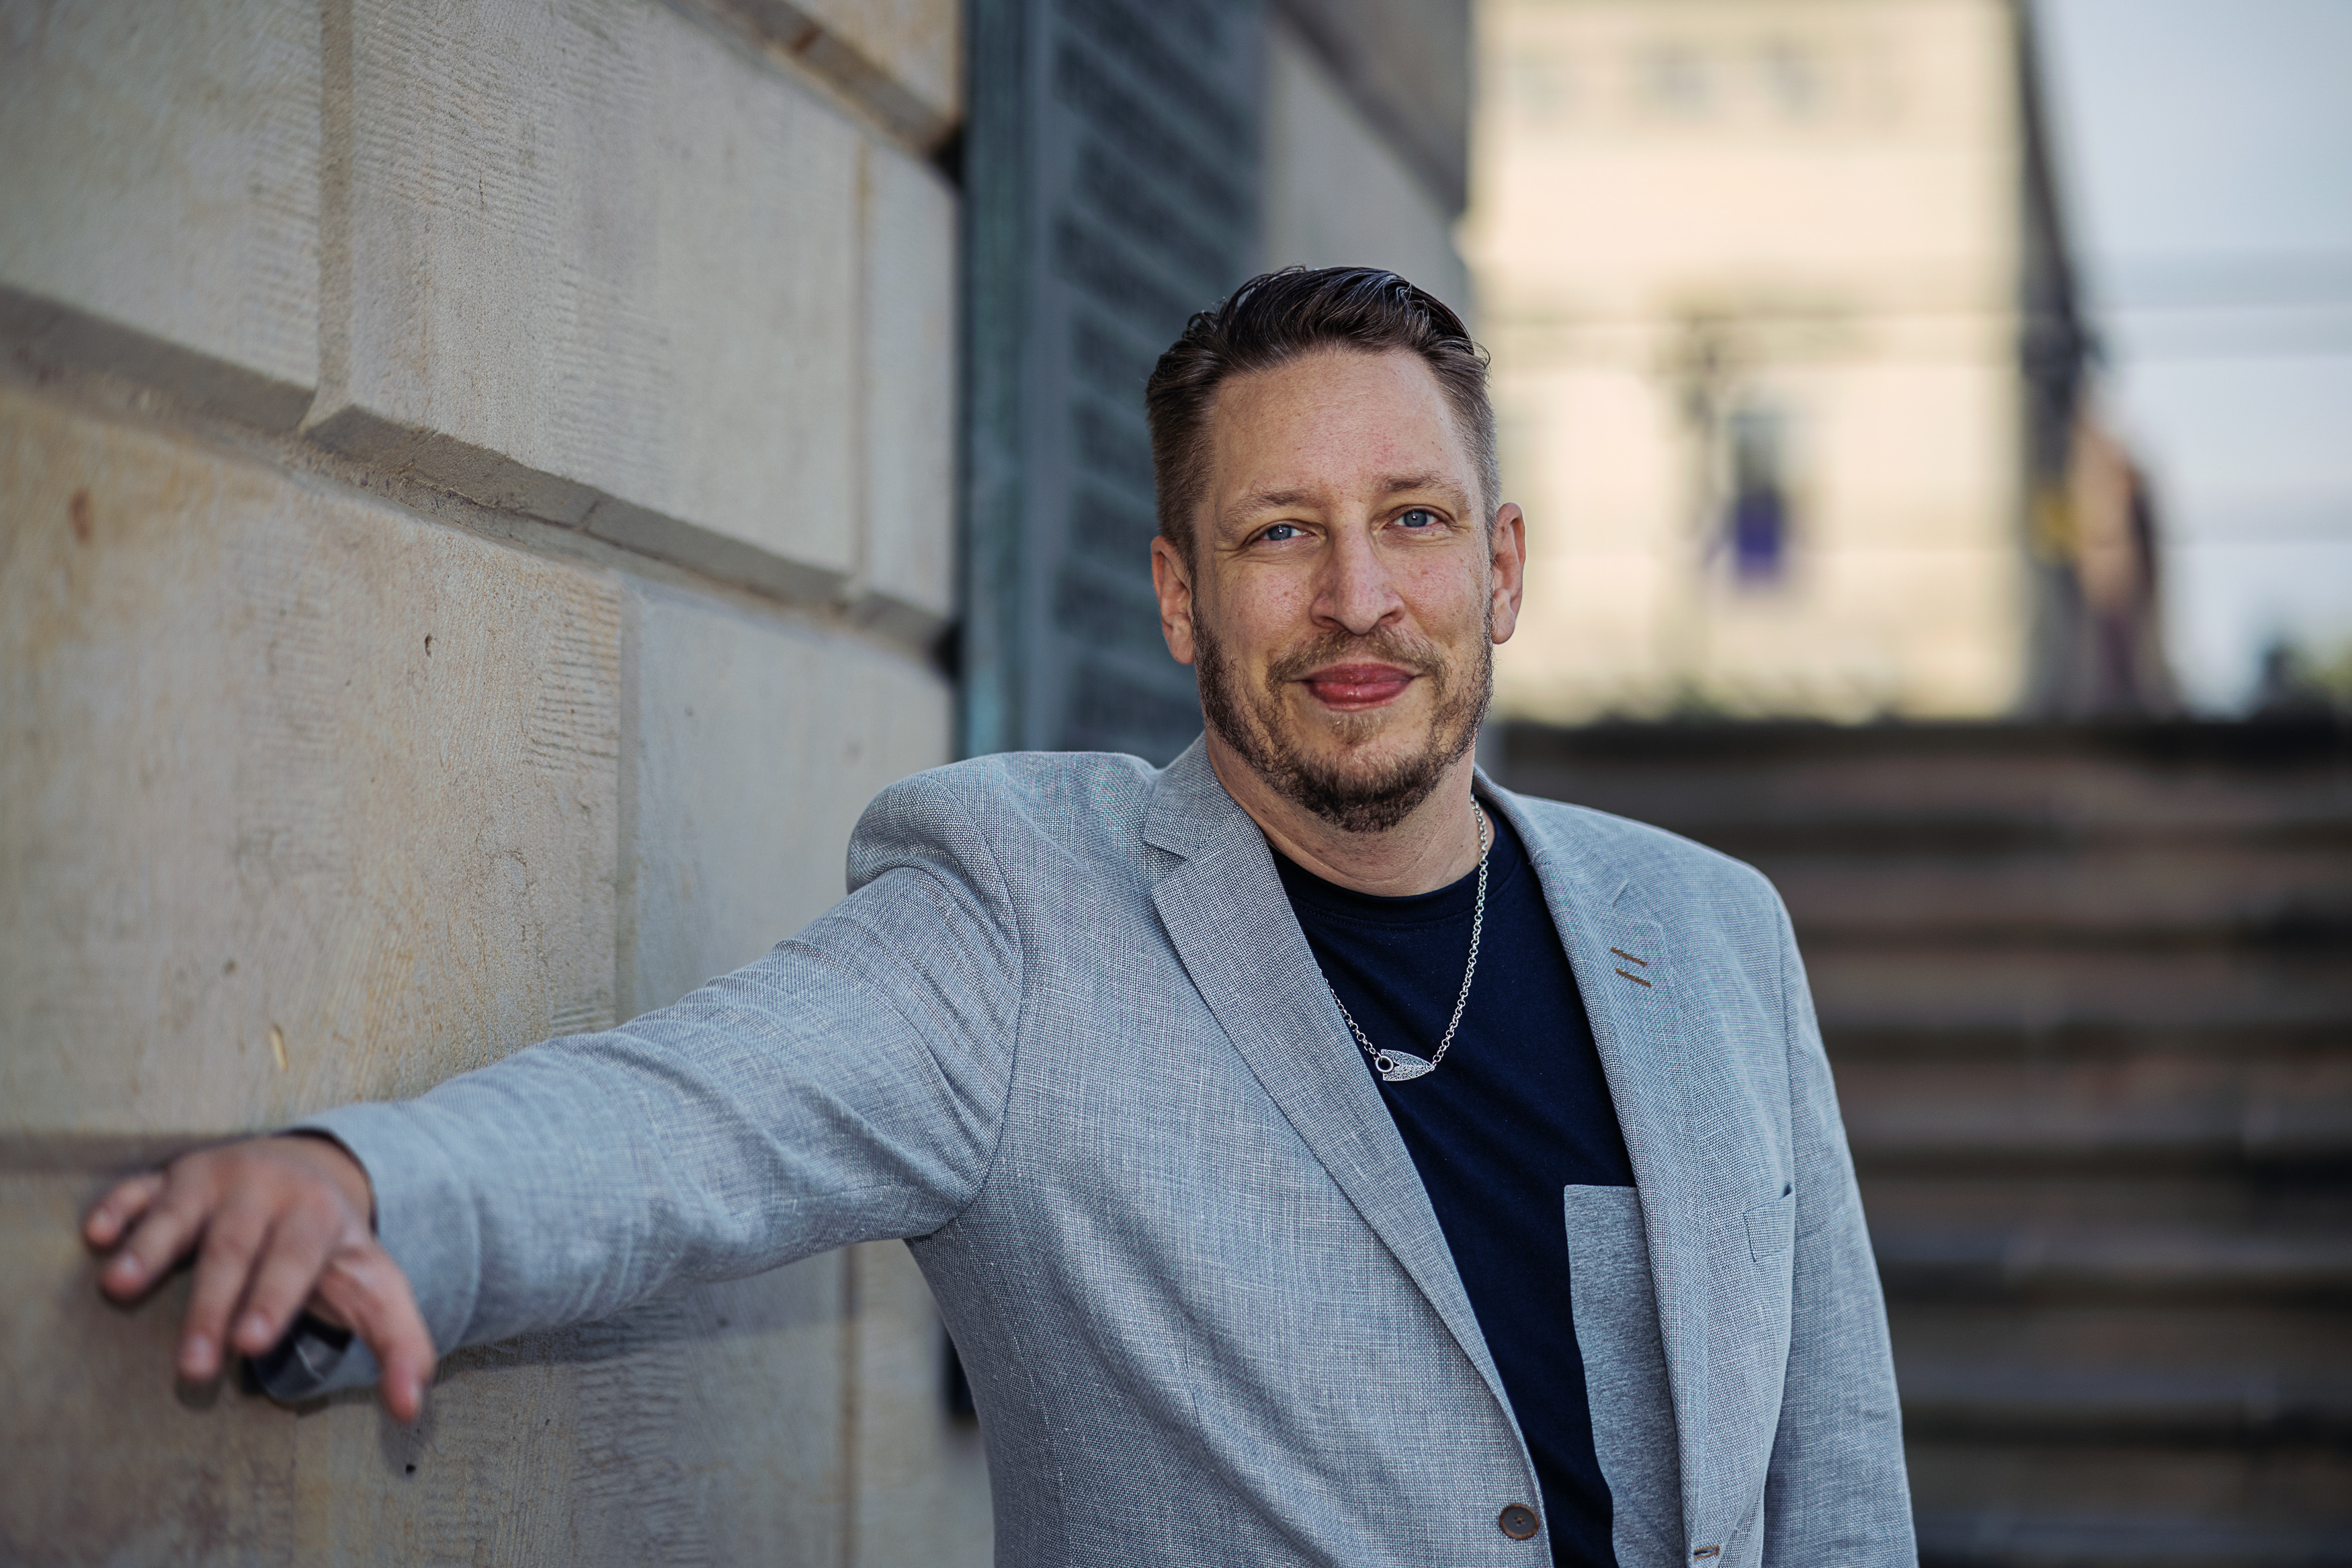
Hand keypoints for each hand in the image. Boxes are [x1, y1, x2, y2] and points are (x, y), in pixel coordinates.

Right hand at [82, 1134, 435, 1421]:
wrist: (312, 1167)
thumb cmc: (335, 1252)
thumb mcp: (377, 1288)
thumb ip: (400, 1346)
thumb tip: (411, 1409)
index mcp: (317, 1218)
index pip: (296, 1260)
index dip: (275, 1298)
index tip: (253, 1344)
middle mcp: (267, 1191)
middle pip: (235, 1249)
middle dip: (211, 1307)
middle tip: (192, 1366)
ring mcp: (215, 1179)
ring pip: (181, 1213)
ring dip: (151, 1246)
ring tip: (119, 1287)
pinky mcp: (172, 1177)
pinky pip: (141, 1187)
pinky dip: (119, 1206)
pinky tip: (97, 1236)